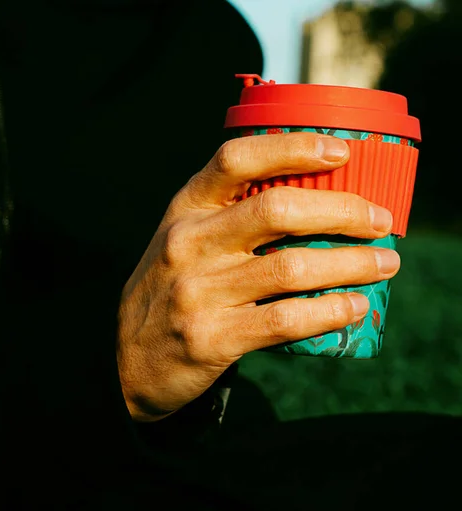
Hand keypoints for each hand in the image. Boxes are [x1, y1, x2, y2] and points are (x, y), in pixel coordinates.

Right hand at [117, 133, 399, 421]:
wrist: (129, 360)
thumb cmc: (169, 289)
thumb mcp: (183, 240)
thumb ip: (227, 219)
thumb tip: (313, 207)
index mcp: (184, 210)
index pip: (236, 160)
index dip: (291, 149)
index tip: (340, 152)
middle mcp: (189, 243)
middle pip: (277, 210)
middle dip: (342, 212)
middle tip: (380, 222)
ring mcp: (199, 291)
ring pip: (293, 267)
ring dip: (351, 264)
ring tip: (383, 263)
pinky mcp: (213, 337)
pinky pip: (286, 319)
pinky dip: (330, 311)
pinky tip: (353, 306)